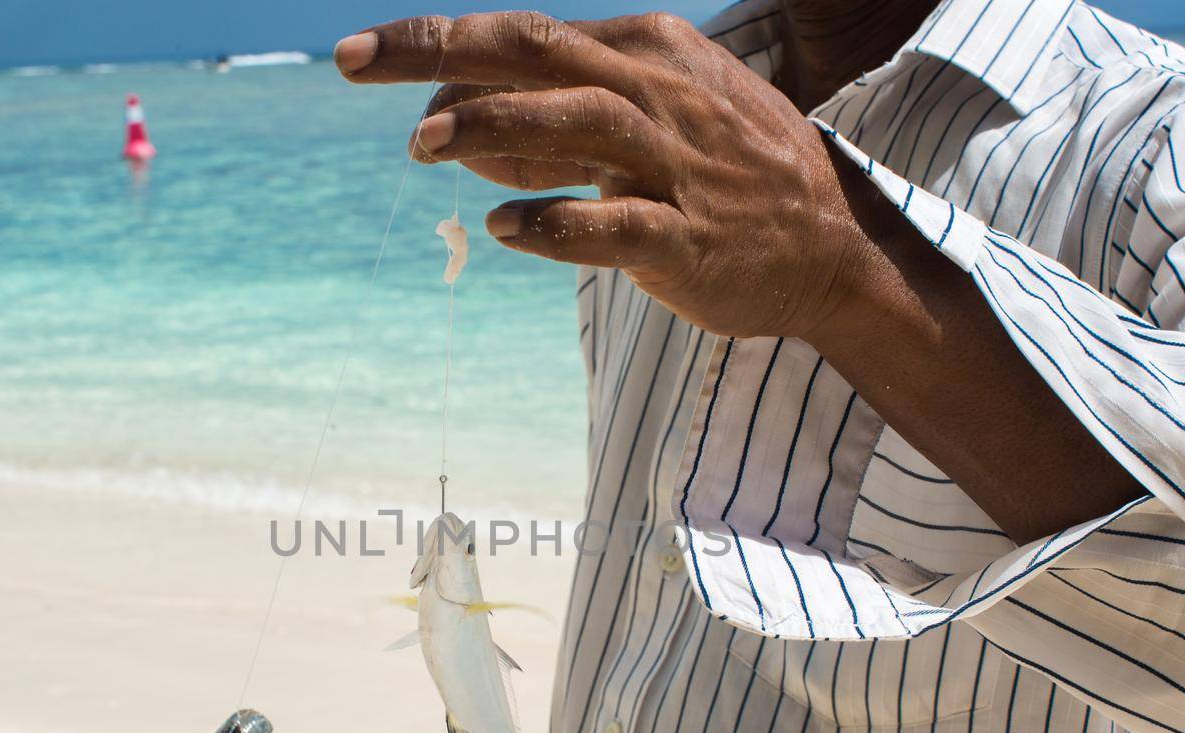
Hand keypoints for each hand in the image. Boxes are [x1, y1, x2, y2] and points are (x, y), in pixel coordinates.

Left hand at [333, 11, 881, 342]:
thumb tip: (459, 134)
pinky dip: (555, 223)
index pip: (526, 36)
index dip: (439, 42)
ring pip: (577, 124)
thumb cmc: (728, 176)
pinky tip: (501, 225)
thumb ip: (554, 126)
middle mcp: (660, 96)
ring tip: (422, 143)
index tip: (364, 53)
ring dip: (492, 127)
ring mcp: (680, 167)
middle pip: (536, 54)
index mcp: (648, 52)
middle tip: (350, 62)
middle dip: (439, 52)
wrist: (833, 246)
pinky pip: (614, 227)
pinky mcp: (690, 240)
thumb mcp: (652, 121)